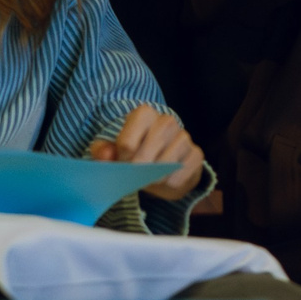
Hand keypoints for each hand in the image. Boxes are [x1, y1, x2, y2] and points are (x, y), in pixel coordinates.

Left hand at [88, 105, 204, 199]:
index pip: (127, 144)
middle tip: (135, 176)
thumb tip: (106, 156)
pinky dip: (168, 184)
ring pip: (164, 166)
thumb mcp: (114, 150)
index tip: (123, 165)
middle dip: (137, 172)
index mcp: (143, 114)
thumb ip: (104, 151)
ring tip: (150, 177)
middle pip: (145, 156)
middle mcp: (166, 121)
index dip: (122, 162)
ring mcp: (184, 137)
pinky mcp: (196, 154)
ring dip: (153, 179)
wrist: (162, 162)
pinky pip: (179, 176)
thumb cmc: (135, 152)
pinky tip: (165, 180)